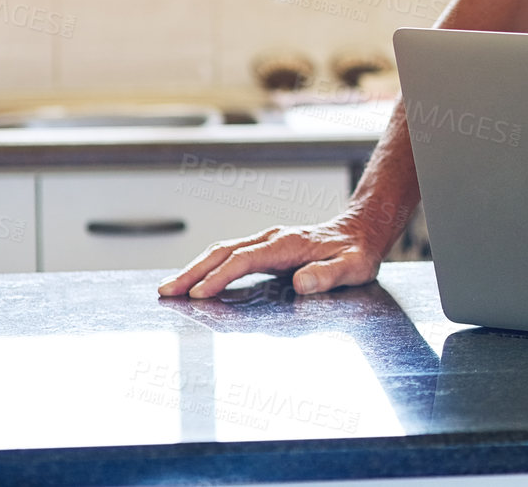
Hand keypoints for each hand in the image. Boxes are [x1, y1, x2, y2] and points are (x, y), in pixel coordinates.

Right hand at [155, 213, 389, 299]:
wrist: (363, 232)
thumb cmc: (358, 253)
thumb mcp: (354, 267)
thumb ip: (329, 275)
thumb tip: (302, 283)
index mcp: (288, 244)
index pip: (245, 259)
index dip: (220, 276)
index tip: (199, 294)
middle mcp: (272, 239)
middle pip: (224, 252)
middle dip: (192, 272)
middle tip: (165, 292)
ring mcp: (266, 242)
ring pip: (222, 252)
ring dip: (194, 269)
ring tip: (168, 288)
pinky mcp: (264, 249)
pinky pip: (229, 256)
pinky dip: (206, 267)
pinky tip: (193, 282)